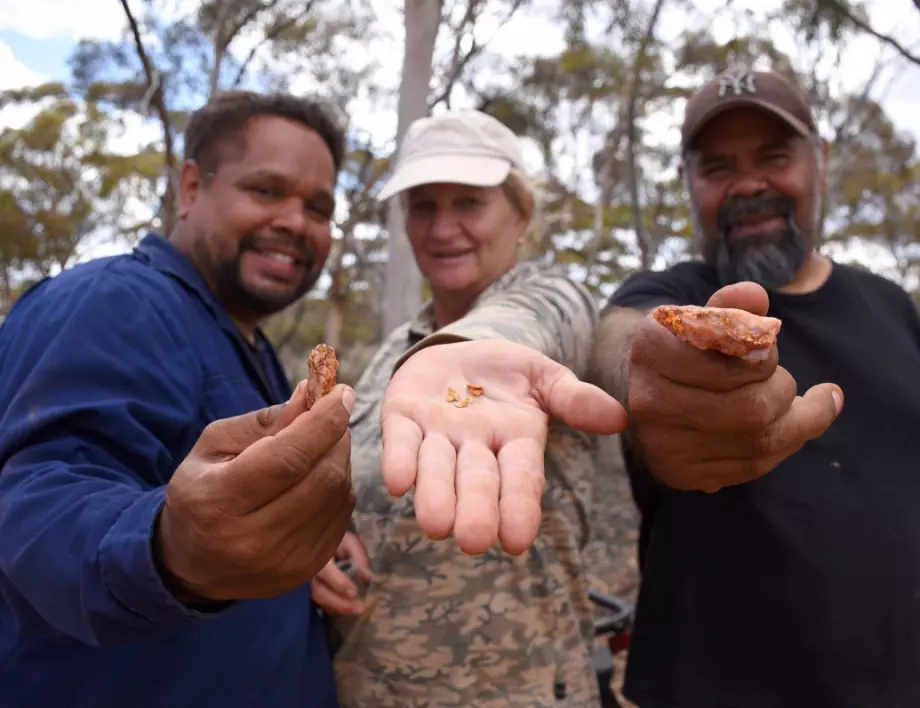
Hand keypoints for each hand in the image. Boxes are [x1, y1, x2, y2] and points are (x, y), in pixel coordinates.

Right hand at [155, 382, 355, 602]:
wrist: (191, 563)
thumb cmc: (202, 491)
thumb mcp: (214, 446)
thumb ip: (263, 422)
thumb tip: (309, 395)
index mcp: (220, 501)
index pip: (288, 458)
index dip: (323, 423)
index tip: (341, 393)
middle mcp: (252, 539)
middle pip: (322, 478)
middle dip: (336, 438)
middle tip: (332, 415)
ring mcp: (283, 561)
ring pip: (338, 496)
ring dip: (340, 461)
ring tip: (323, 446)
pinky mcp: (305, 570)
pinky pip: (342, 517)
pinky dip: (339, 488)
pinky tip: (320, 477)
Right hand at [311, 532, 372, 615]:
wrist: (317, 541)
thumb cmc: (335, 540)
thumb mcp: (349, 541)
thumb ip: (359, 557)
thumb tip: (368, 578)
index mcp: (318, 555)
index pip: (325, 571)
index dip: (339, 583)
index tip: (355, 592)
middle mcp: (308, 571)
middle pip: (319, 592)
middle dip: (340, 603)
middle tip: (360, 609)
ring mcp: (305, 582)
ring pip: (318, 599)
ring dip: (337, 607)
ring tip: (356, 610)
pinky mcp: (308, 589)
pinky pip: (317, 602)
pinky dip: (332, 607)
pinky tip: (345, 609)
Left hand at [380, 339, 627, 555]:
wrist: (457, 350)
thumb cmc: (506, 372)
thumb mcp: (543, 376)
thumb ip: (573, 397)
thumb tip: (618, 417)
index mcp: (515, 441)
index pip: (521, 478)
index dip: (519, 507)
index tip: (517, 540)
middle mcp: (475, 447)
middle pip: (476, 482)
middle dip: (475, 510)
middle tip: (472, 541)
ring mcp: (437, 435)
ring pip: (436, 468)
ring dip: (435, 494)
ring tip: (435, 525)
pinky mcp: (402, 418)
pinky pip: (400, 441)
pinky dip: (399, 459)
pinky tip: (397, 482)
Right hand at [627, 282, 842, 492]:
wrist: (637, 387)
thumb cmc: (680, 348)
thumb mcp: (697, 318)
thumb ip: (728, 306)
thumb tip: (754, 296)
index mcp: (651, 351)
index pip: (735, 361)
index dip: (768, 356)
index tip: (772, 347)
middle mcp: (650, 402)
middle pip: (751, 409)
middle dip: (785, 392)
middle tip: (787, 380)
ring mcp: (663, 445)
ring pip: (759, 444)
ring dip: (799, 423)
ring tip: (812, 404)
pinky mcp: (680, 474)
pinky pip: (751, 468)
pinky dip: (783, 446)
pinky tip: (790, 428)